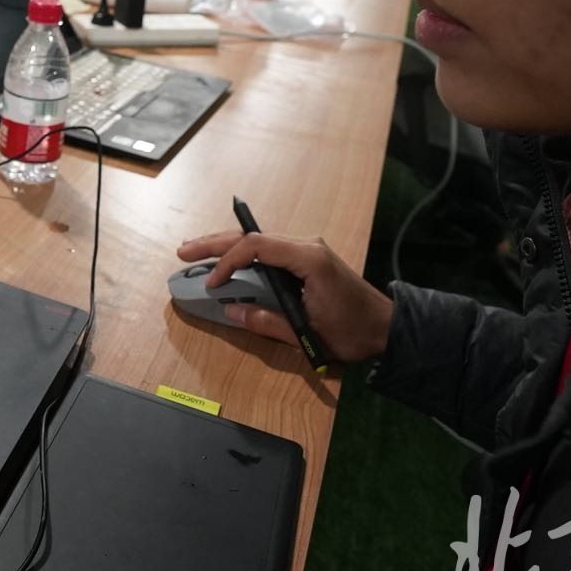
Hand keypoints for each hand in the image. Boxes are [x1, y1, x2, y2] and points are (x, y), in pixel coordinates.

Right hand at [174, 230, 391, 363]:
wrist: (386, 328)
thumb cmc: (352, 331)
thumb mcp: (306, 333)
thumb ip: (266, 321)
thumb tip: (231, 310)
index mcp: (308, 258)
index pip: (255, 246)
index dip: (227, 262)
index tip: (212, 284)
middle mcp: (306, 246)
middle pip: (252, 236)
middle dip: (215, 243)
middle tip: (184, 251)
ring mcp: (307, 250)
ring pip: (258, 240)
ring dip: (226, 246)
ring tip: (196, 251)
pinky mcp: (307, 259)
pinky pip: (269, 250)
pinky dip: (244, 254)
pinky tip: (226, 259)